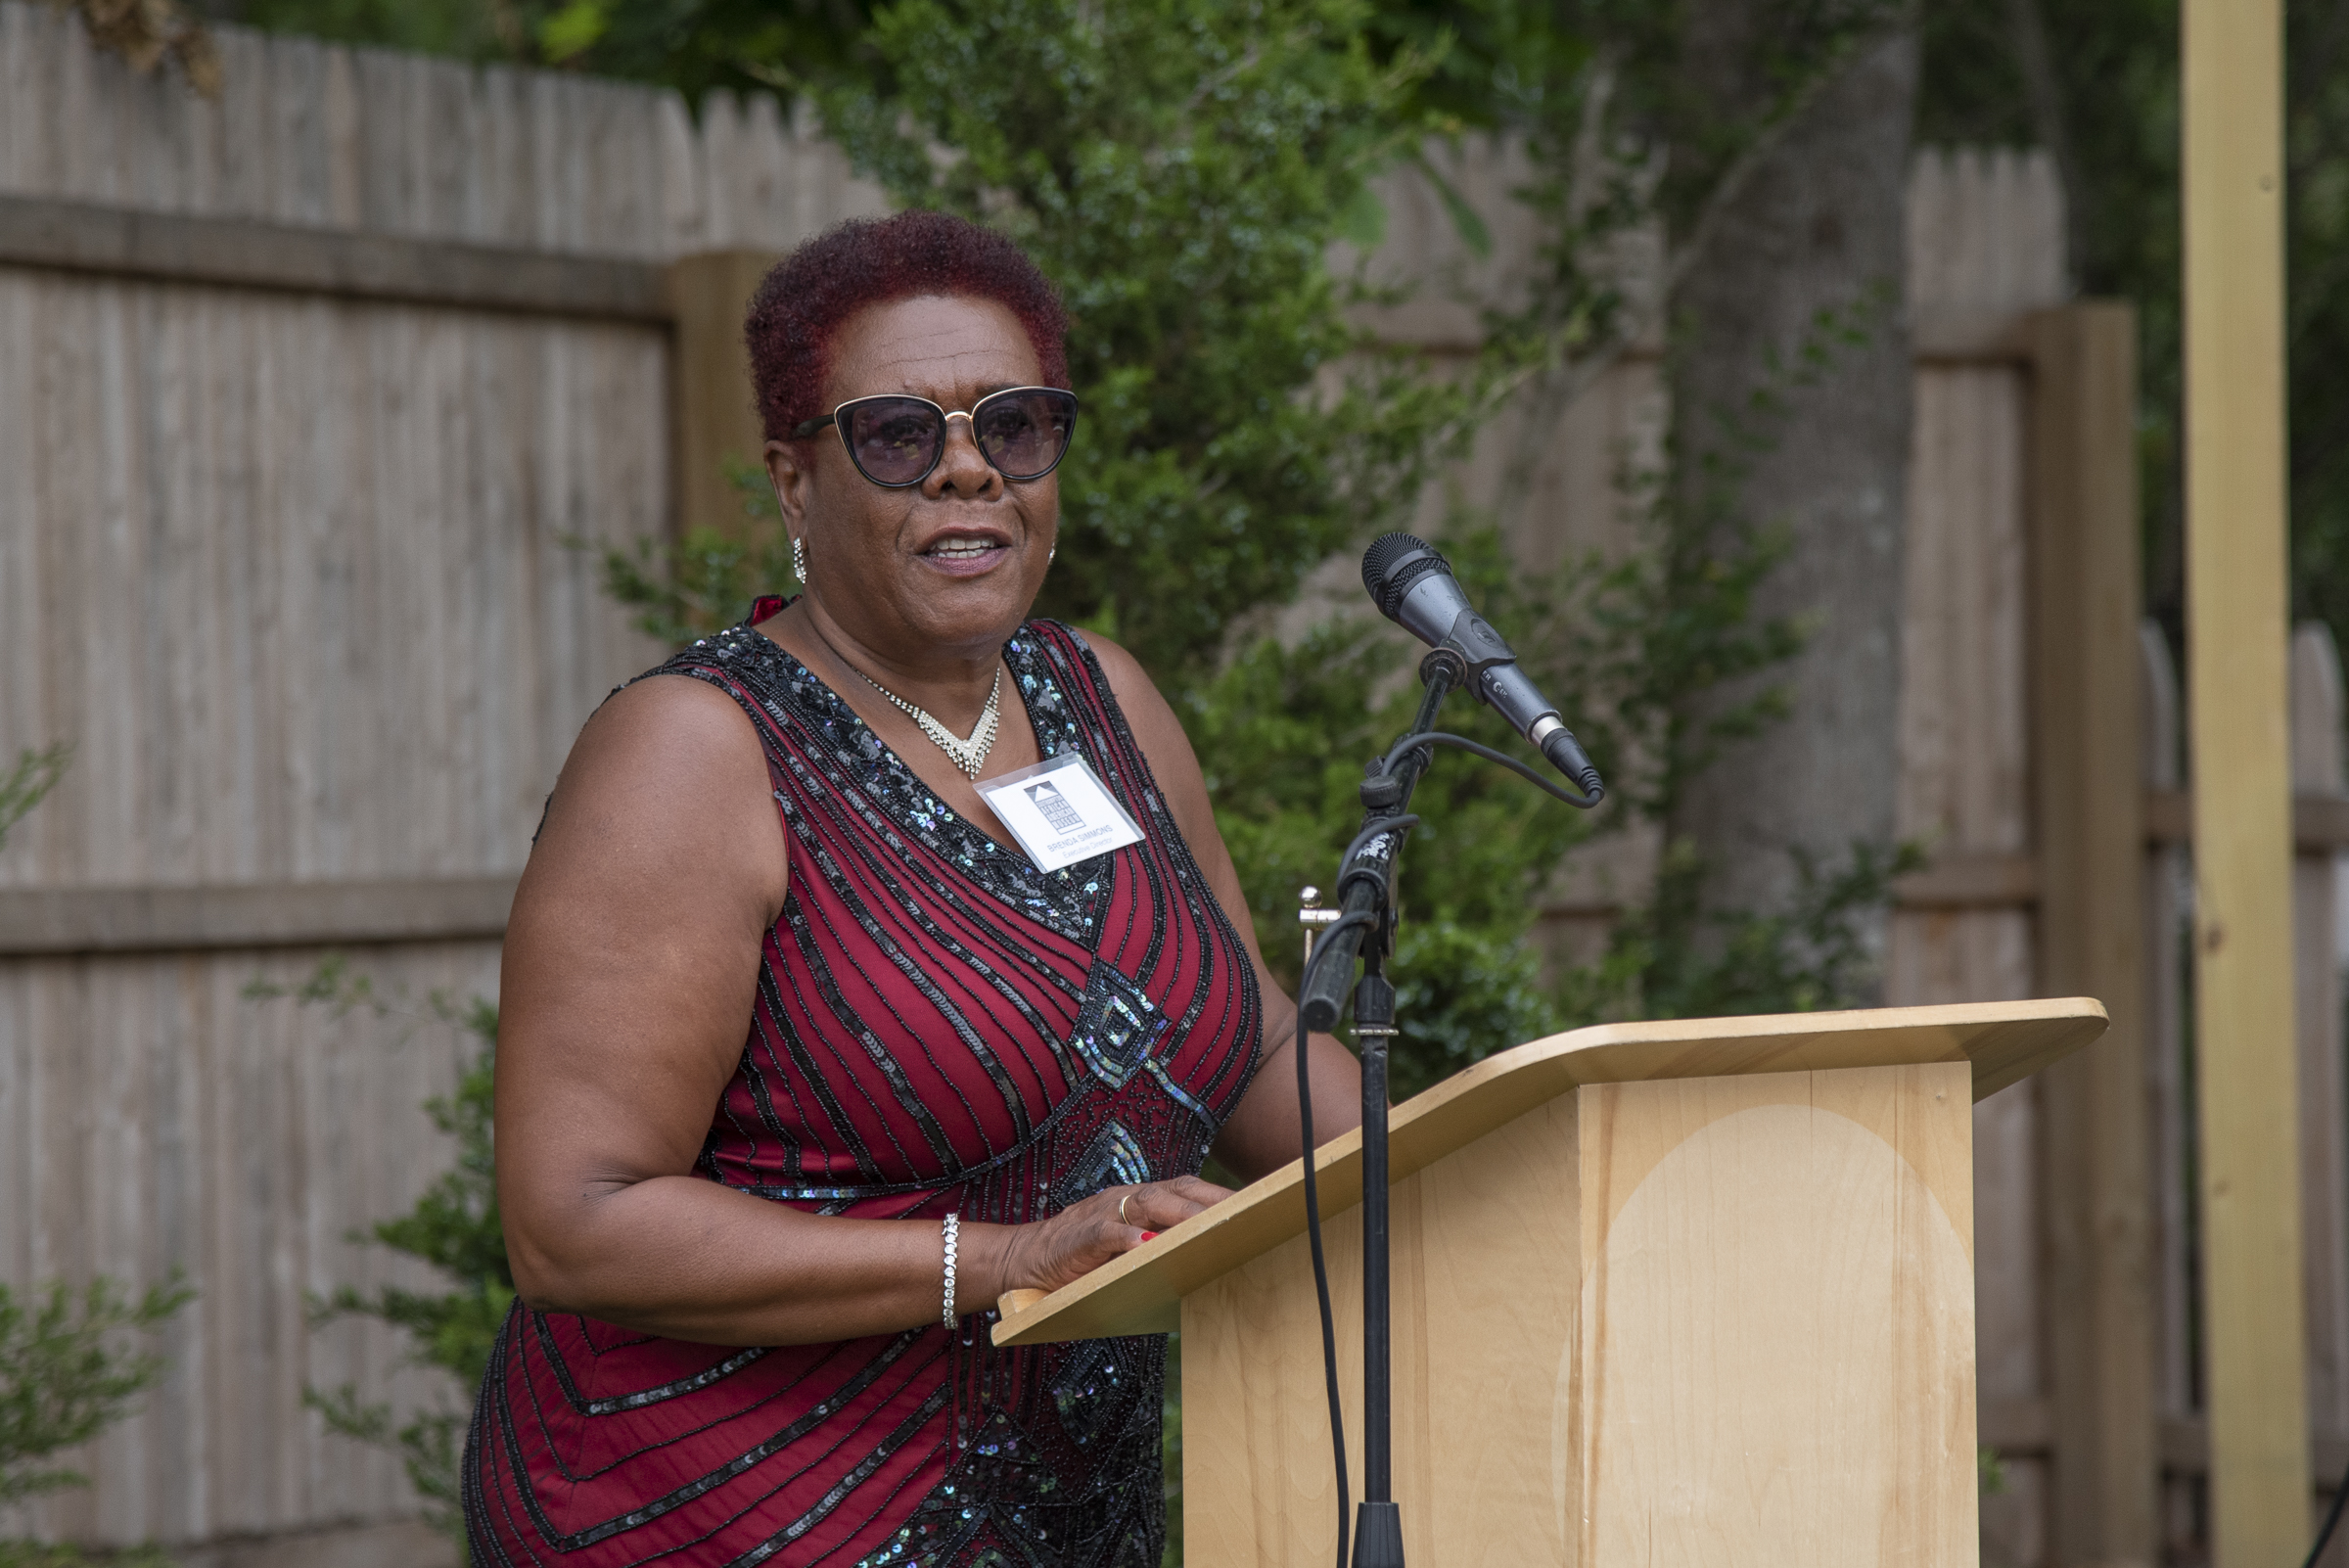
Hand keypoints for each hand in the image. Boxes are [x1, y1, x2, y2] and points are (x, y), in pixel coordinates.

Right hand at [977, 1176, 1231, 1301]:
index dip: (1222, 1193)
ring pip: (1148, 1203)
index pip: (1189, 1188)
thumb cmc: (1086, 1259)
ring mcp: (1103, 1214)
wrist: (1026, 1260)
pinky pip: (1107, 1233)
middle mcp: (1126, 1199)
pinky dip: (1128, 1239)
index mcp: (1142, 1200)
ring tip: (1210, 1225)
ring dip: (1181, 1213)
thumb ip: (1162, 1246)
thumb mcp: (1130, 1249)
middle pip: (1177, 1189)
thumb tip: (1213, 1259)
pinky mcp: (1081, 1236)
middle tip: (1248, 1212)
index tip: (1260, 1203)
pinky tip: (1146, 1247)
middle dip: (1213, 1199)